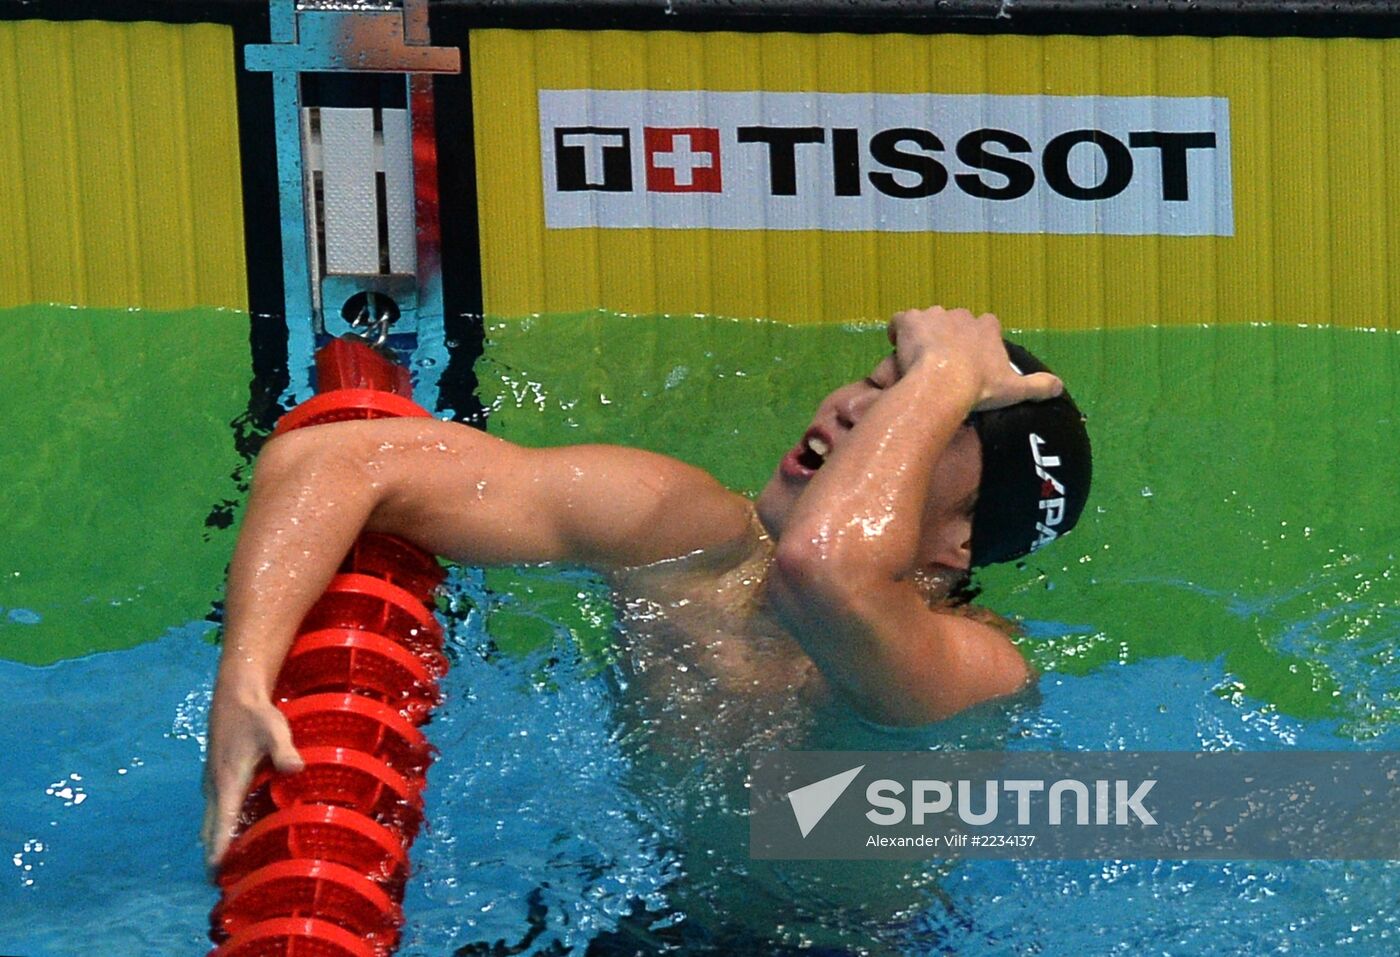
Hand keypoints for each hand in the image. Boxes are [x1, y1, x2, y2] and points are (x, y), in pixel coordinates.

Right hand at [201, 686, 303, 876]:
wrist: (235, 695)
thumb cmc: (256, 714)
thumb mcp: (275, 730)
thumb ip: (284, 751)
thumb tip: (296, 769)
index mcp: (228, 782)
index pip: (221, 824)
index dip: (218, 850)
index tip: (215, 874)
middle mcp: (215, 787)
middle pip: (211, 829)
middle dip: (214, 854)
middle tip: (219, 882)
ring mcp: (212, 782)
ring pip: (210, 820)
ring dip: (215, 841)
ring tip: (225, 866)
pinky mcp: (216, 776)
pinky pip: (215, 809)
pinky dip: (218, 825)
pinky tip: (232, 832)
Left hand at [888, 306, 1062, 410]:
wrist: (944, 383)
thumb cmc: (980, 387)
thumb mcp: (1015, 390)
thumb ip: (1039, 386)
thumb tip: (1060, 385)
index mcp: (986, 327)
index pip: (984, 326)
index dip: (974, 343)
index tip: (968, 362)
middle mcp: (961, 315)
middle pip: (953, 324)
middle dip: (948, 339)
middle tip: (941, 365)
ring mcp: (934, 315)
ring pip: (927, 322)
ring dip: (923, 336)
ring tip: (917, 361)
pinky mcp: (910, 320)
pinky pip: (900, 321)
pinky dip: (897, 332)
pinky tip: (897, 349)